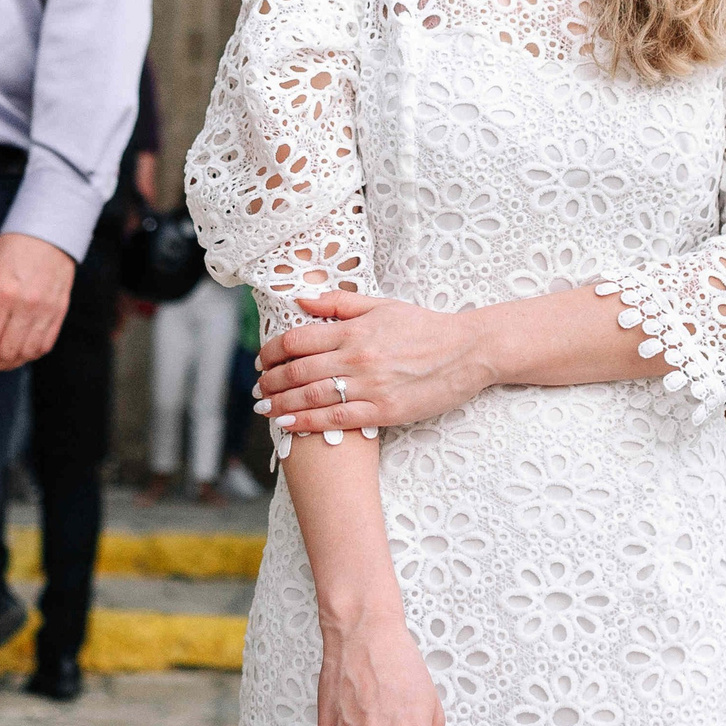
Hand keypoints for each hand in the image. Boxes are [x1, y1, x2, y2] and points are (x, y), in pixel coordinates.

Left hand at [0, 232, 74, 372]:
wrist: (49, 233)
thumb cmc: (12, 250)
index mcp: (4, 292)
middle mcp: (27, 304)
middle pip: (6, 351)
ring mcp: (47, 310)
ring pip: (27, 353)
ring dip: (9, 364)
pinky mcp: (60, 312)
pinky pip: (45, 345)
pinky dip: (29, 355)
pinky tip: (18, 353)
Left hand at [256, 293, 494, 436]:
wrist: (467, 351)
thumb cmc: (425, 327)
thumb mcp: (382, 305)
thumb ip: (339, 303)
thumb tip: (300, 301)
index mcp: (354, 330)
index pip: (297, 340)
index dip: (271, 351)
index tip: (262, 360)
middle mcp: (357, 358)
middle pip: (297, 371)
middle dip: (270, 380)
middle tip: (257, 387)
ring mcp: (369, 387)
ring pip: (310, 397)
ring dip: (280, 403)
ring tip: (264, 407)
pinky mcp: (383, 412)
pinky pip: (335, 420)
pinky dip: (306, 422)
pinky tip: (287, 424)